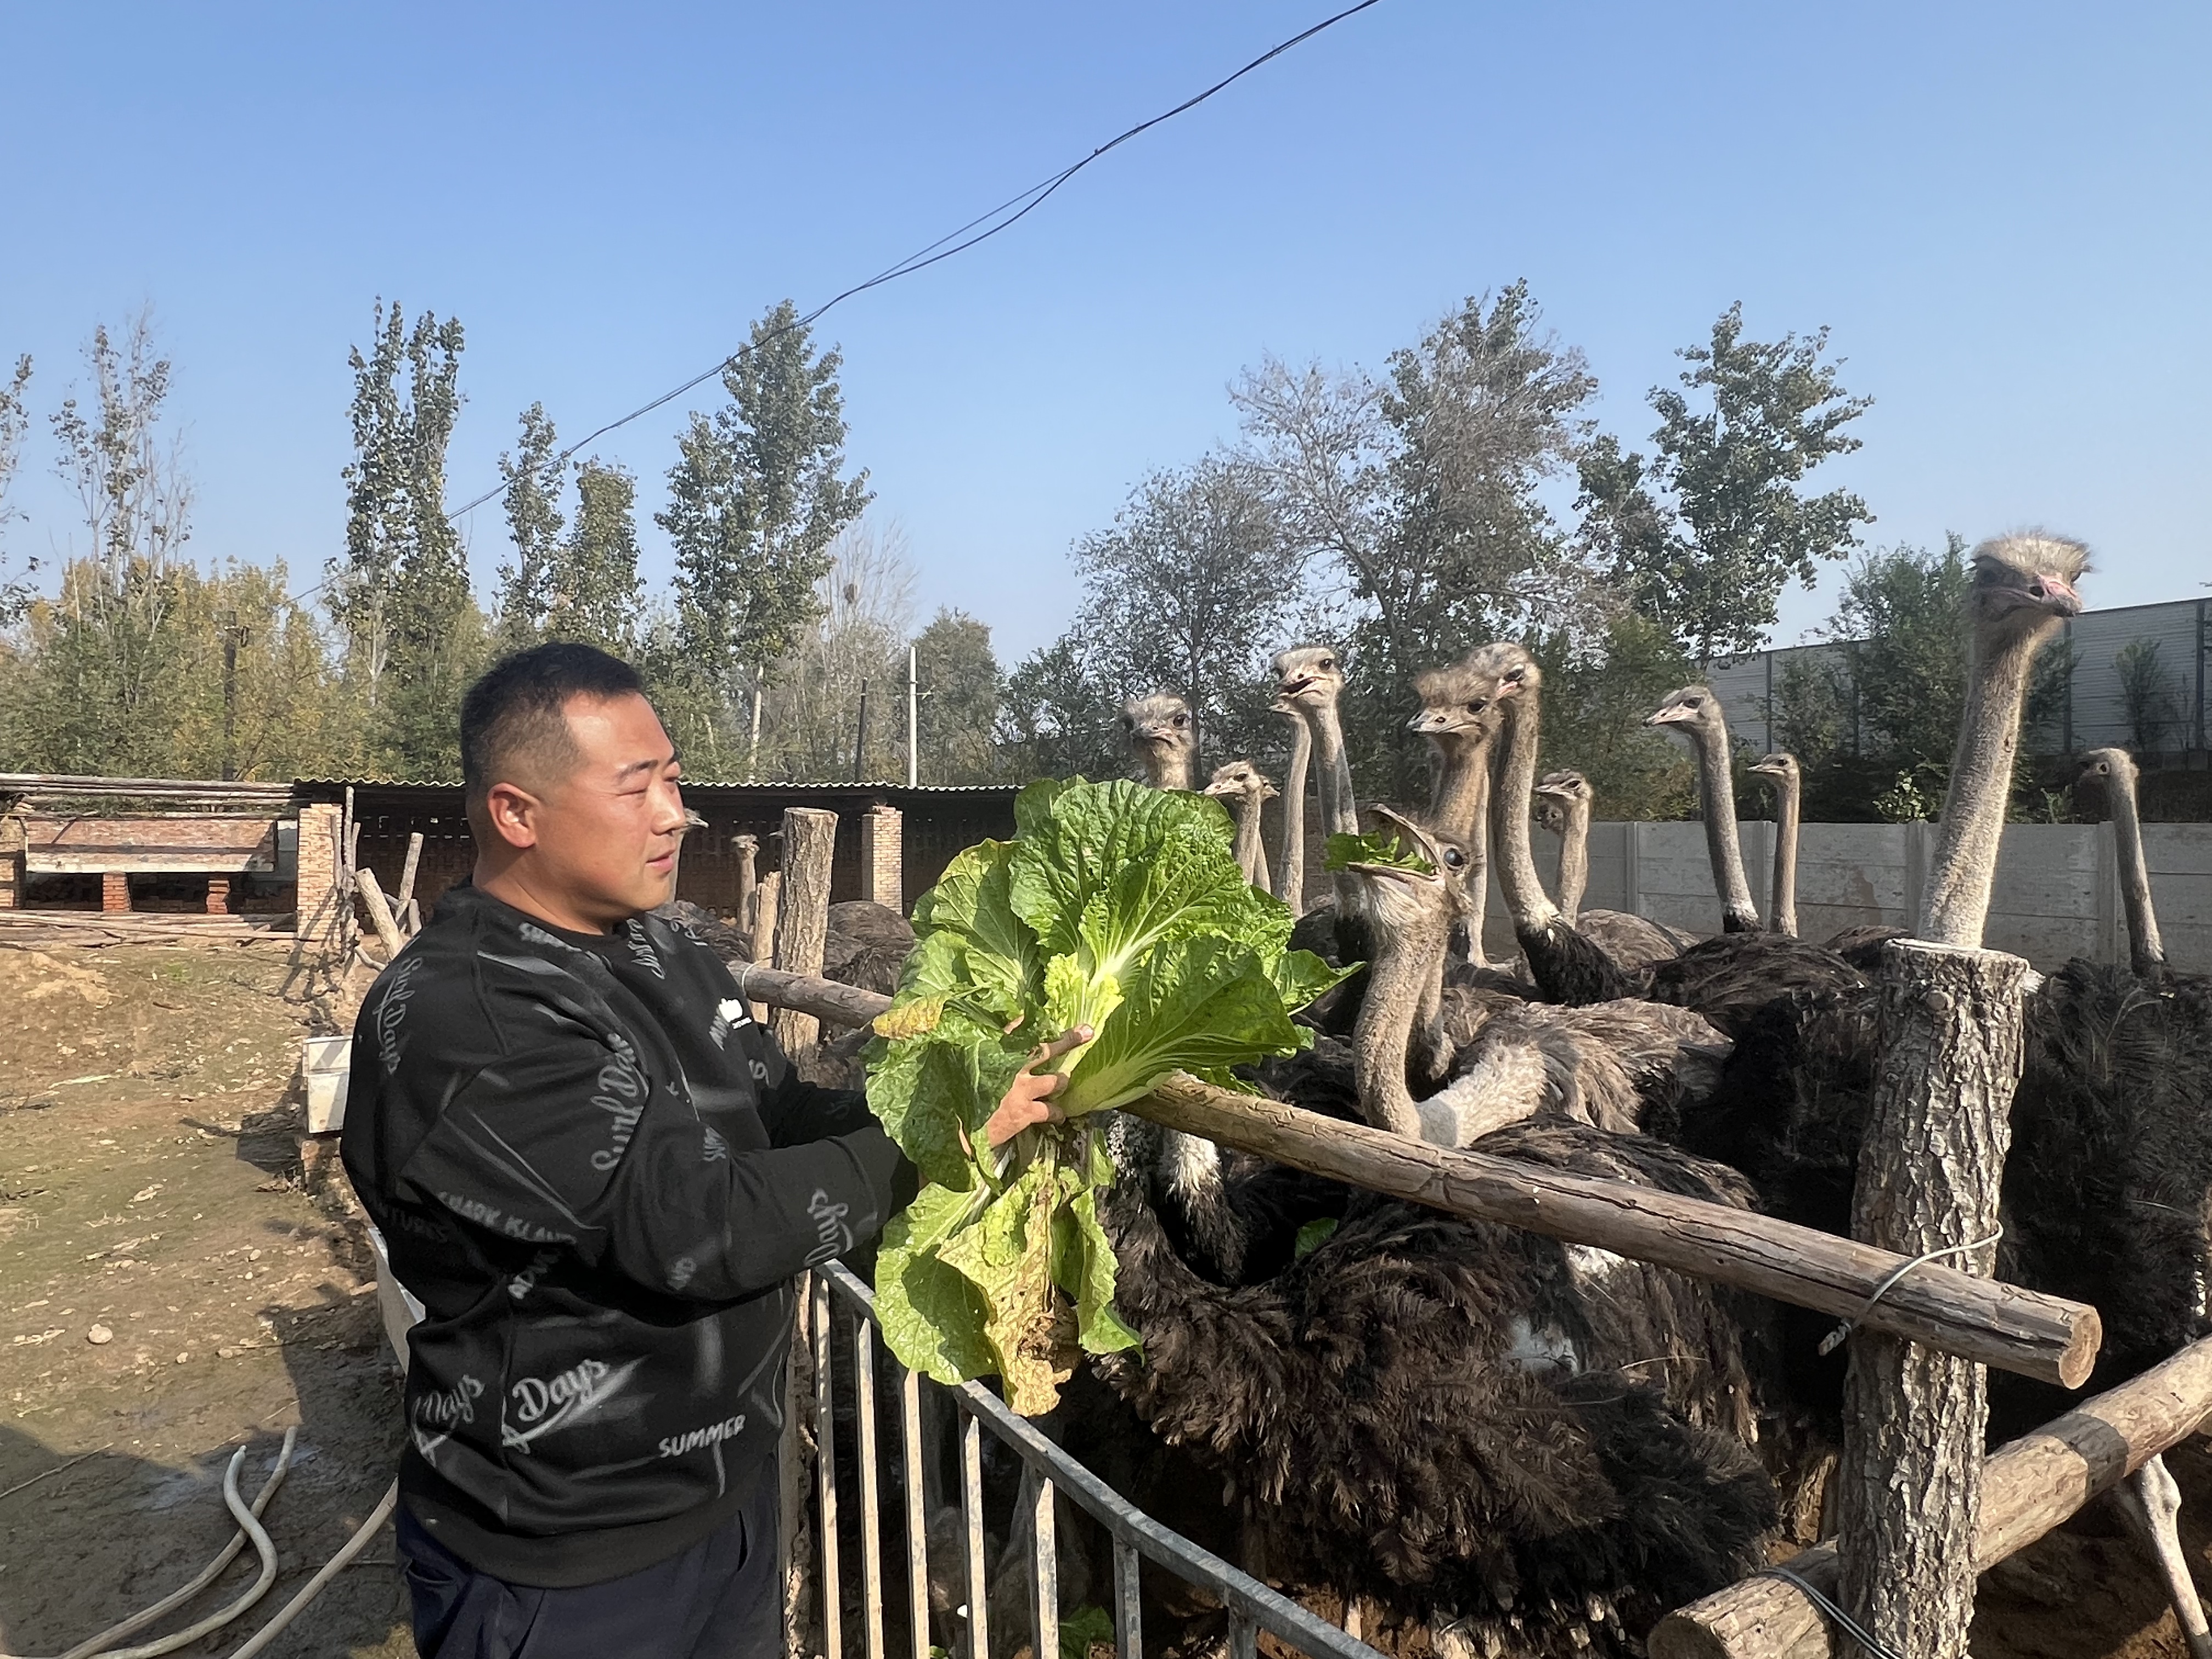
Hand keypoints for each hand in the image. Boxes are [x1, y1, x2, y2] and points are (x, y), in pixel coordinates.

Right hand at [980, 1025, 1092, 1149]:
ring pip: (1055, 1080)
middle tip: (1086, 1032)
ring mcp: (1018, 1089)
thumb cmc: (971, 1098)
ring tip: (1064, 1083)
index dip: (1032, 1022)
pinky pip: (1051, 1110)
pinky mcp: (1023, 1111)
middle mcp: (1008, 1067)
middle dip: (1067, 1040)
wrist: (960, 1130)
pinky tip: (1058, 1116)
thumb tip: (1014, 1037)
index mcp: (994, 1054)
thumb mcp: (978, 1071)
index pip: (1015, 1030)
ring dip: (1062, 1082)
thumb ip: (995, 1056)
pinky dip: (1057, 1113)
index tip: (1050, 1016)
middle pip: (1044, 1048)